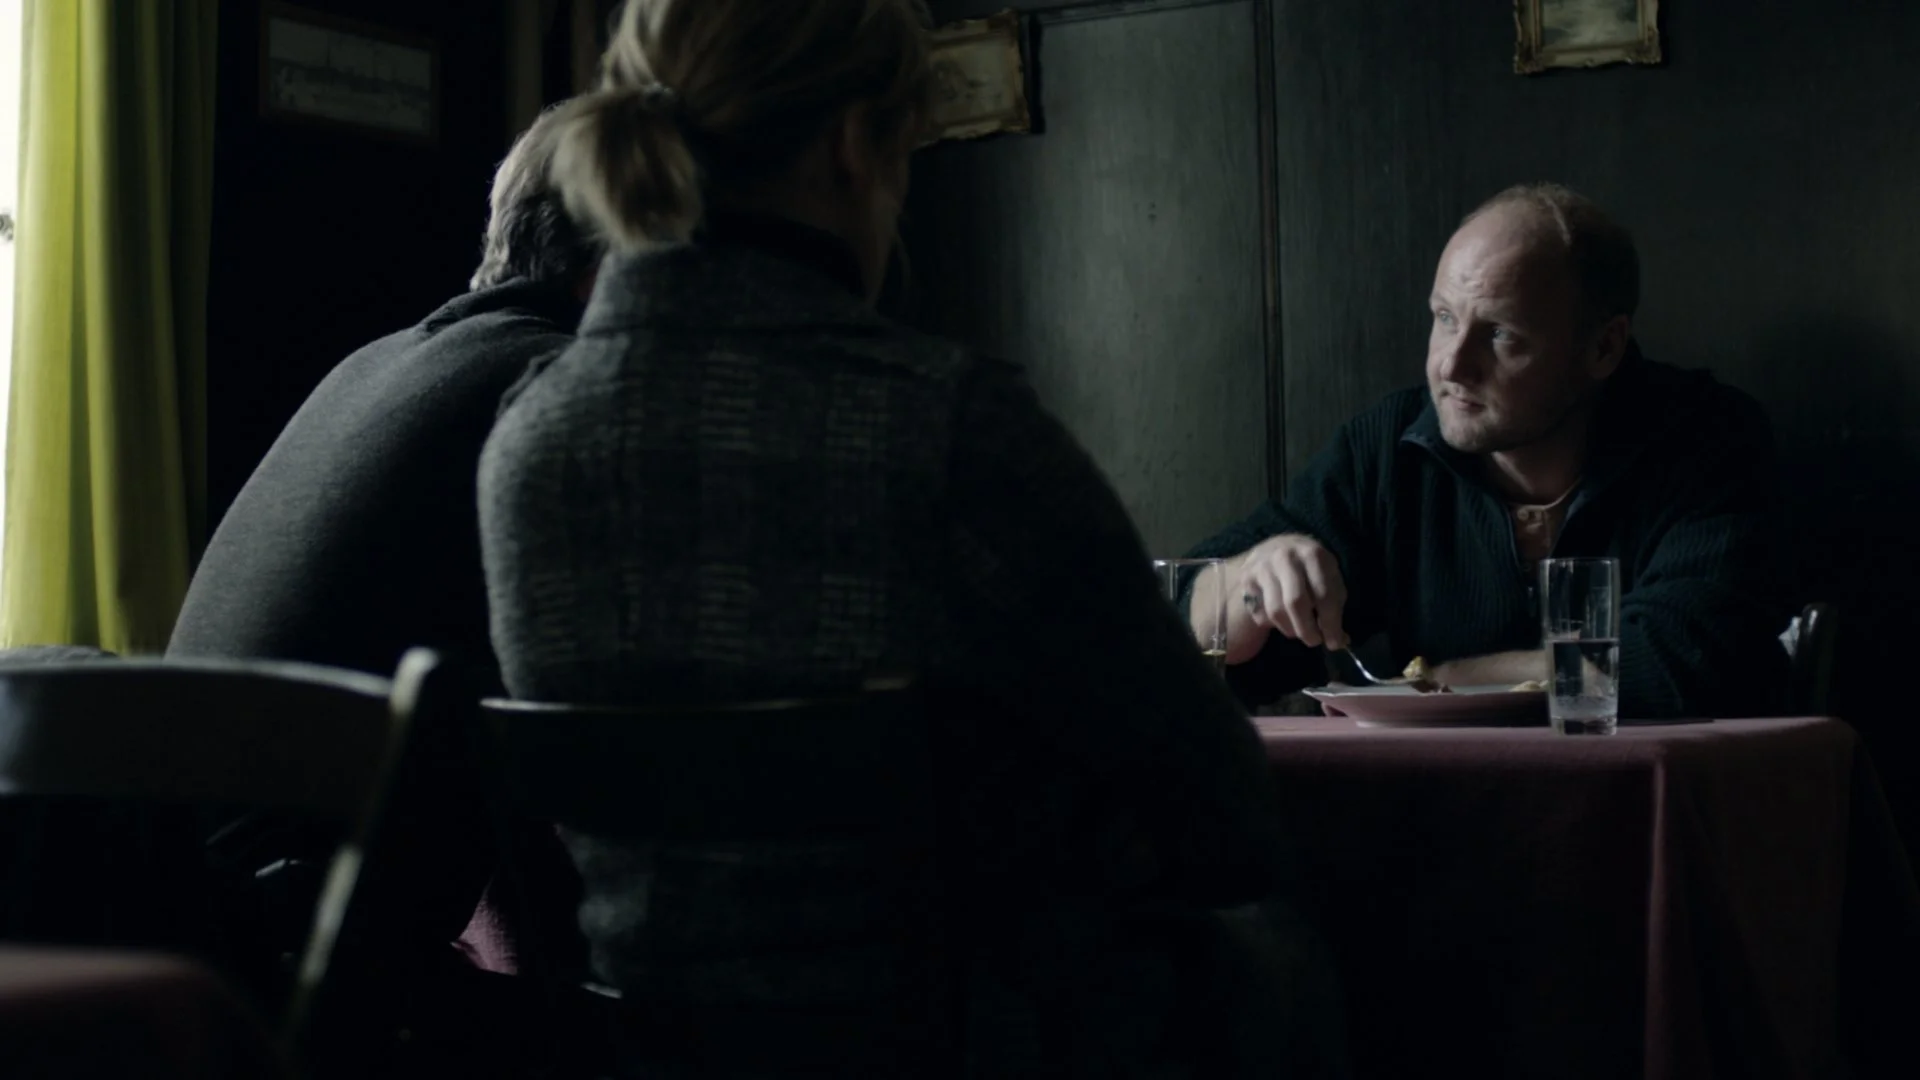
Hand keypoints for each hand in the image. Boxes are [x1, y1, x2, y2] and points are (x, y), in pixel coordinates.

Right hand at [1237, 534, 1349, 650]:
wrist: (1276, 547)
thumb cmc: (1310, 568)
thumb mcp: (1329, 576)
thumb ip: (1335, 605)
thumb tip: (1339, 640)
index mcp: (1312, 554)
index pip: (1323, 595)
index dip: (1330, 623)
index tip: (1335, 642)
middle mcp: (1285, 557)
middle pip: (1296, 603)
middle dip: (1308, 630)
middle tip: (1315, 641)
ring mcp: (1262, 567)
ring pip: (1276, 612)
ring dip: (1290, 629)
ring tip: (1299, 630)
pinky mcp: (1247, 580)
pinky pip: (1261, 613)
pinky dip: (1274, 624)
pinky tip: (1282, 618)